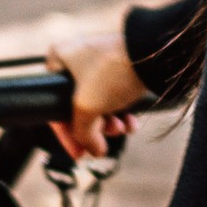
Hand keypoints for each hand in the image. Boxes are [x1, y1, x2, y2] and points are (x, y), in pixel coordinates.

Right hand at [50, 38, 145, 161]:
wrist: (152, 53)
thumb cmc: (112, 72)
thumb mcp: (87, 108)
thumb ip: (82, 134)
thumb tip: (93, 150)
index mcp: (58, 58)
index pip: (54, 104)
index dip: (66, 134)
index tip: (78, 152)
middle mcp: (76, 56)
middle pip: (78, 105)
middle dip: (95, 127)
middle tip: (104, 139)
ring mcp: (100, 60)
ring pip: (99, 101)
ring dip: (111, 122)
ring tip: (122, 128)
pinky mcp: (121, 64)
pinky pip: (115, 94)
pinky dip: (122, 111)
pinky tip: (131, 123)